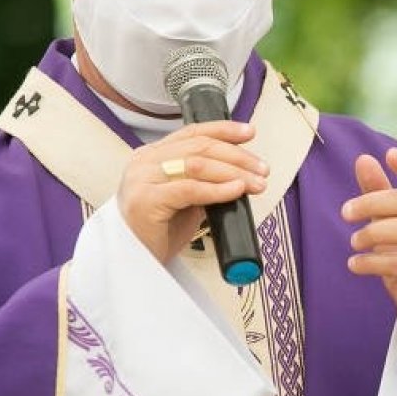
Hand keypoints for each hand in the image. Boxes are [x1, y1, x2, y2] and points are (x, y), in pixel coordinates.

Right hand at [116, 121, 268, 264]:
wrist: (134, 265)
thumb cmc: (158, 233)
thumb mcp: (185, 199)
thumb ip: (203, 181)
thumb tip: (240, 173)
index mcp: (152, 155)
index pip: (192, 133)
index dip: (223, 130)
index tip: (249, 133)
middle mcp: (144, 162)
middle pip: (199, 147)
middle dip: (237, 156)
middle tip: (262, 169)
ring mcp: (142, 179)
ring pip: (197, 165)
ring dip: (233, 173)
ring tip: (255, 183)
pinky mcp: (145, 200)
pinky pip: (190, 189)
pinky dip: (217, 189)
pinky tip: (236, 191)